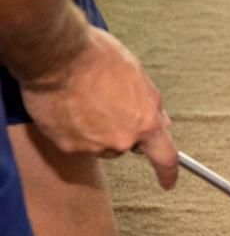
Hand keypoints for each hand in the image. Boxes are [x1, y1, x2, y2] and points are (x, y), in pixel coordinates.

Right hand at [21, 26, 178, 188]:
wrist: (55, 54)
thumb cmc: (96, 57)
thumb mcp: (138, 76)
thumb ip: (151, 104)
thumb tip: (160, 121)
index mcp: (146, 122)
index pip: (165, 157)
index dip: (168, 172)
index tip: (168, 181)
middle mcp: (122, 140)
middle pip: (126, 145)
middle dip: (120, 129)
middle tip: (105, 101)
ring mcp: (93, 146)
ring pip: (99, 144)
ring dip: (95, 129)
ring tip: (83, 98)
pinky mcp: (67, 145)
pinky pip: (74, 141)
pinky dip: (72, 128)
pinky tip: (67, 106)